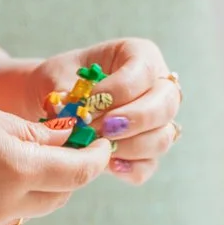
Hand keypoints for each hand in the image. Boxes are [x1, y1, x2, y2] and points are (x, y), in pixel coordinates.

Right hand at [0, 87, 108, 224]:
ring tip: (26, 152)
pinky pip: (6, 215)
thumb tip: (71, 140)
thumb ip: (36, 134)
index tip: (99, 140)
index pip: (79, 171)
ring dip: (43, 185)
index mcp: (13, 167)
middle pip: (61, 194)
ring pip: (35, 208)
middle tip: (67, 141)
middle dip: (71, 170)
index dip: (96, 155)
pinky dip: (14, 195)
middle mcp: (2, 203)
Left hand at [26, 38, 182, 185]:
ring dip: (129, 146)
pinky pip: (149, 165)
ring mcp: (157, 121)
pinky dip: (129, 168)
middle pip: (167, 104)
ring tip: (97, 146)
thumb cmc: (62, 80)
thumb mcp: (57, 75)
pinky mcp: (147, 150)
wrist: (56, 102)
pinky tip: (107, 164)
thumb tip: (71, 113)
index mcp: (141, 56)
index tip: (89, 103)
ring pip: (162, 137)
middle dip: (134, 119)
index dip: (119, 90)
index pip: (144, 71)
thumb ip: (66, 91)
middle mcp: (158, 87)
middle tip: (101, 128)